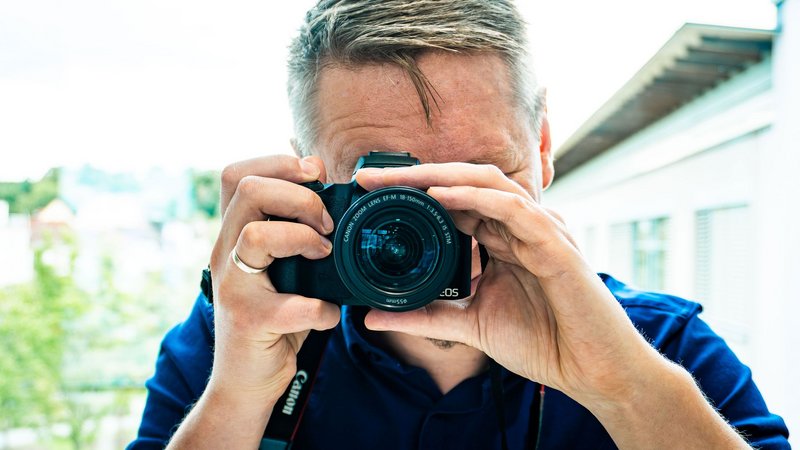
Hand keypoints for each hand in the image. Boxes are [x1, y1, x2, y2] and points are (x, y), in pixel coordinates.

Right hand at [207, 155, 339, 402]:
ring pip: (257, 235)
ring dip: (305, 239)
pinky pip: (293, 304)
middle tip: (326, 225)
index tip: (316, 175)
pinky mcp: (249, 322)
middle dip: (301, 197)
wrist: (245, 382)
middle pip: (250, 190)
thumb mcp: (278, 267)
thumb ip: (293, 232)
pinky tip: (329, 314)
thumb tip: (330, 189)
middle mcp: (224, 254)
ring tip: (325, 256)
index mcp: (233, 235)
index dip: (279, 163)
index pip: (238, 174)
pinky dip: (322, 309)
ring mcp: (231, 287)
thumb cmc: (272, 318)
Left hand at [355, 163, 659, 408]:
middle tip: (369, 179)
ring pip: (486, 184)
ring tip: (397, 180)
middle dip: (416, 177)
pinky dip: (475, 198)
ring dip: (438, 177)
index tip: (370, 197)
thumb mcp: (470, 325)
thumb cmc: (542, 343)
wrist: (591, 372)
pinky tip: (440, 196)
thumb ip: (424, 316)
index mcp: (501, 239)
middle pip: (465, 183)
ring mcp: (539, 229)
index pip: (454, 202)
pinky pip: (512, 209)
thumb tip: (373, 315)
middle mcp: (519, 226)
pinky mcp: (555, 243)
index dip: (413, 193)